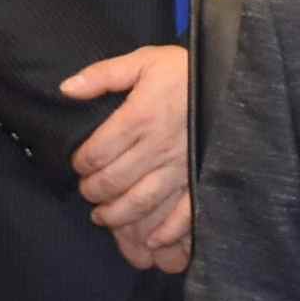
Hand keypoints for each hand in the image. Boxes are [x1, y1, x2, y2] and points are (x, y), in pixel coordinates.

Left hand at [60, 43, 196, 273]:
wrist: (233, 80)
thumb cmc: (185, 71)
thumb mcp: (143, 60)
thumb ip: (102, 74)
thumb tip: (66, 88)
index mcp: (139, 117)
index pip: (97, 152)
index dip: (80, 164)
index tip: (79, 164)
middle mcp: (157, 147)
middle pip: (114, 181)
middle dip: (93, 191)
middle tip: (88, 191)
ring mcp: (180, 167)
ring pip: (141, 201)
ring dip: (117, 215)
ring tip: (103, 216)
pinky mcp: (201, 178)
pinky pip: (184, 212)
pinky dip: (167, 231)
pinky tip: (151, 240)